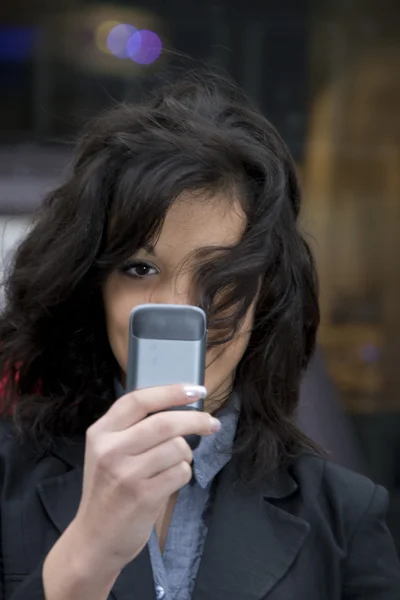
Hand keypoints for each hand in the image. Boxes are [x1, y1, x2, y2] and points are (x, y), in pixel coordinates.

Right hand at [69, 384, 218, 572]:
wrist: (95, 539)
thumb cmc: (108, 490)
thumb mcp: (106, 452)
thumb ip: (131, 428)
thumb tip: (178, 405)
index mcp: (100, 432)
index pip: (138, 400)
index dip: (170, 392)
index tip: (195, 390)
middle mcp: (110, 449)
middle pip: (164, 422)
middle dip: (196, 420)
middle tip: (211, 423)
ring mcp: (126, 473)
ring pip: (177, 447)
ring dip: (186, 454)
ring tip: (177, 463)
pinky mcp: (143, 496)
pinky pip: (181, 472)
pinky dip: (183, 474)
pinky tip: (170, 481)